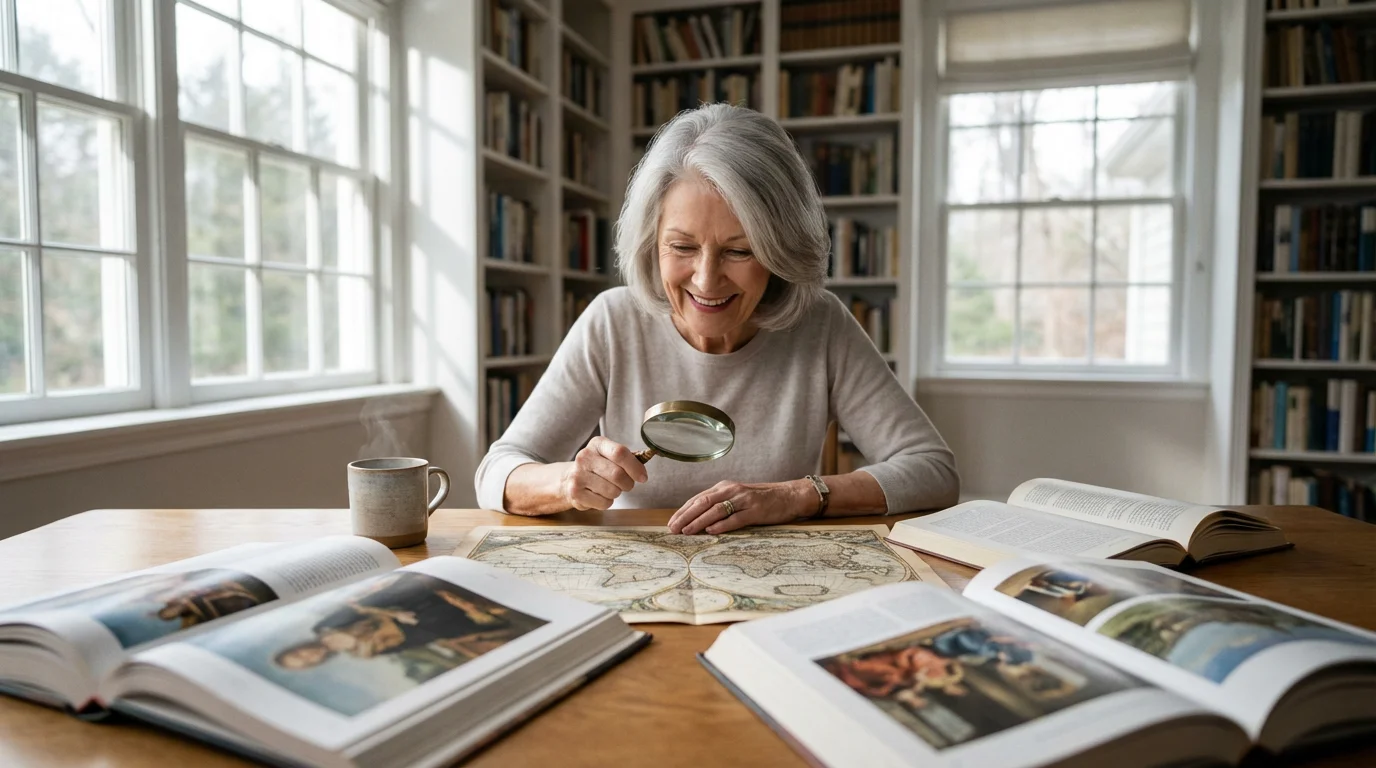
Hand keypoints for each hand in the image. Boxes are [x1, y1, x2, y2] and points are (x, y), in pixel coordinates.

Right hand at [560, 436, 648, 509]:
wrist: (570, 478)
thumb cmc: (597, 467)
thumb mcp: (609, 455)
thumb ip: (627, 457)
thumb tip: (646, 457)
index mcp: (597, 444)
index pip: (620, 453)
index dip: (635, 467)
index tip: (643, 477)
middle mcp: (584, 457)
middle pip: (617, 474)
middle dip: (628, 483)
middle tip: (626, 484)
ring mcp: (577, 475)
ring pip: (612, 491)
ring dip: (617, 493)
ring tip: (610, 488)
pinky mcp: (575, 493)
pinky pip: (604, 503)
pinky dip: (607, 502)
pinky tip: (600, 495)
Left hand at [667, 480, 813, 534]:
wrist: (788, 496)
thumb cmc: (760, 499)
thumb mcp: (737, 497)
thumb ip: (719, 504)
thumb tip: (696, 519)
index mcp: (725, 487)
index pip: (698, 498)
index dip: (683, 511)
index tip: (671, 523)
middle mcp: (732, 490)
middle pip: (703, 502)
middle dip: (686, 516)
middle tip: (673, 529)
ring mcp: (744, 500)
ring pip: (716, 510)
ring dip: (699, 521)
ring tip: (687, 531)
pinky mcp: (756, 510)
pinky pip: (736, 518)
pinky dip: (722, 525)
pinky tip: (711, 531)